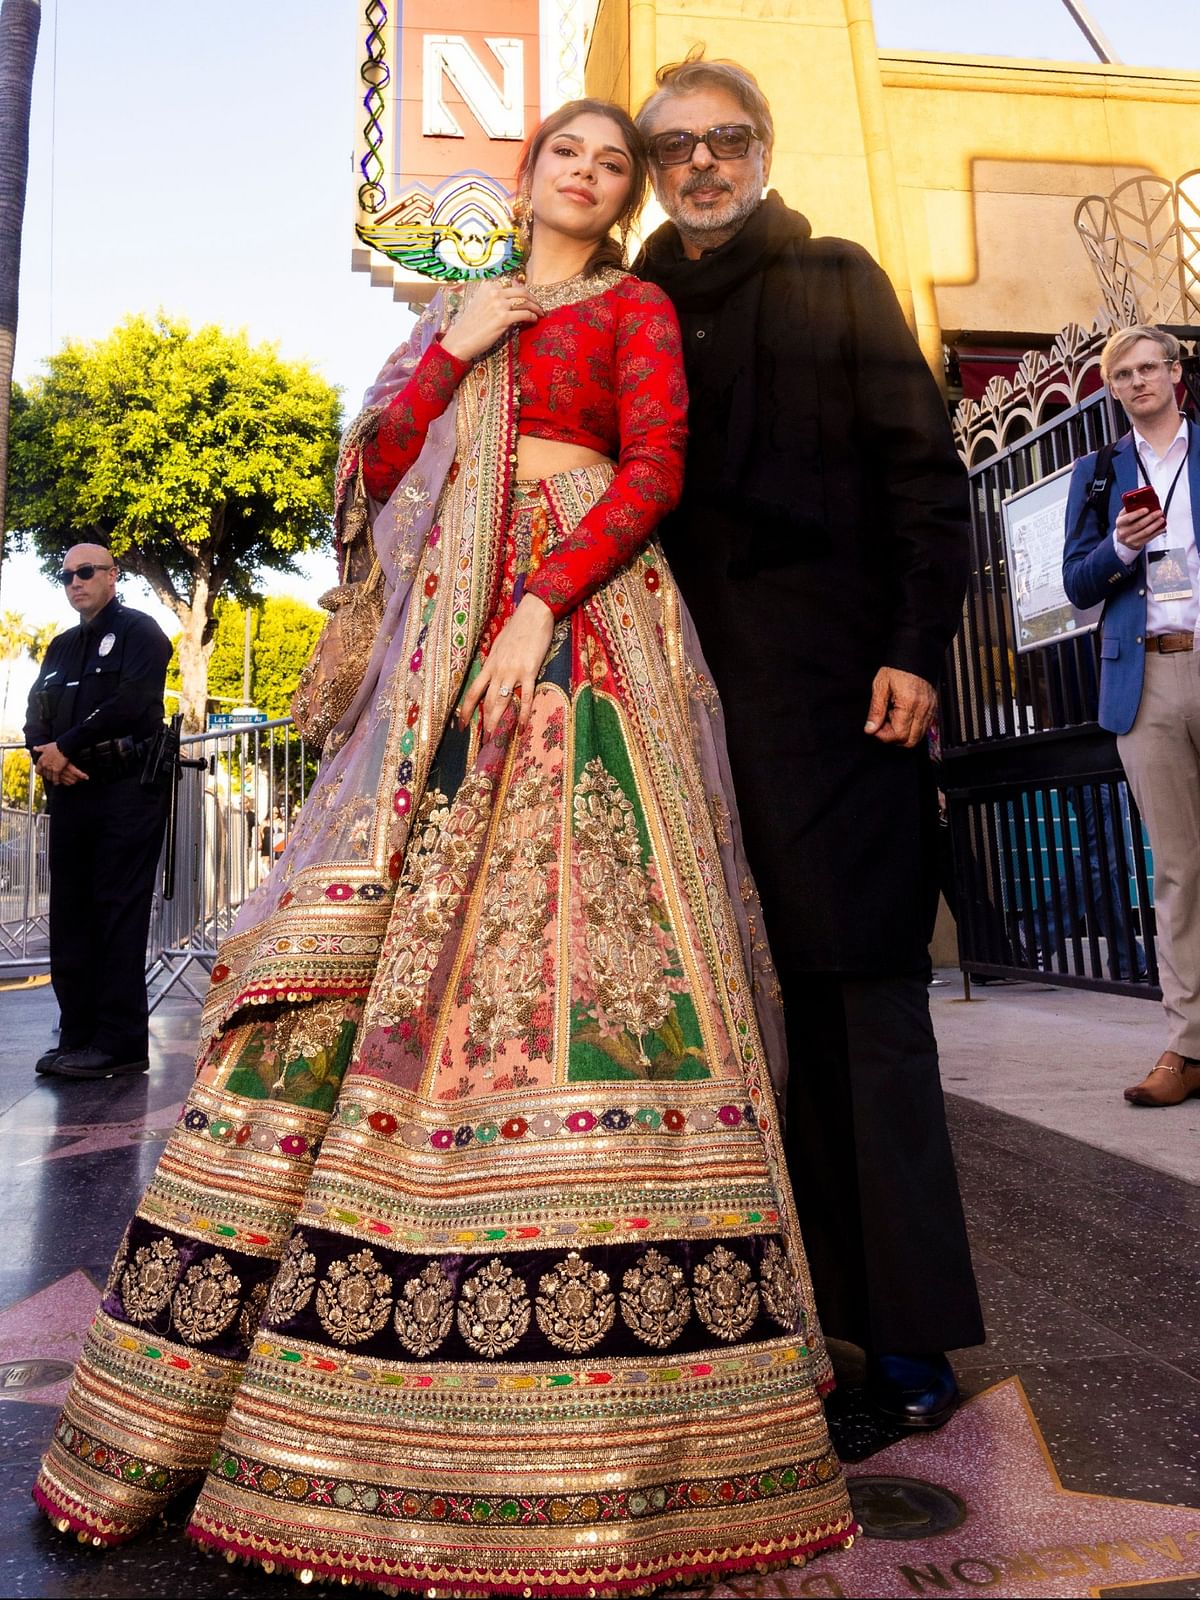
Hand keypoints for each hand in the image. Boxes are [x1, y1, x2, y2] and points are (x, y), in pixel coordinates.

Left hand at [33, 742, 88, 784]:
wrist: (63, 747)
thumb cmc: (56, 746)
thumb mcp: (46, 747)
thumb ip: (40, 749)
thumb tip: (34, 748)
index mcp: (41, 760)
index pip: (37, 770)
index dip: (40, 772)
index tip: (43, 773)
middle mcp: (44, 765)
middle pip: (44, 774)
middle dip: (47, 776)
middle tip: (50, 776)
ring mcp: (50, 768)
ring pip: (49, 777)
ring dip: (51, 779)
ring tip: (54, 780)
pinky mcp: (57, 770)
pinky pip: (55, 779)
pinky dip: (56, 781)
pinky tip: (57, 782)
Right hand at [441, 280, 540, 364]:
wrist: (461, 339)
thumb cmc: (470, 324)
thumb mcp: (479, 303)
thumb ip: (493, 297)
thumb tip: (512, 297)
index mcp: (488, 285)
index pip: (511, 283)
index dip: (522, 289)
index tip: (528, 296)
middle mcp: (494, 292)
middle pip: (521, 290)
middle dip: (533, 298)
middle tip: (538, 305)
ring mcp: (499, 304)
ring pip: (525, 301)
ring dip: (536, 307)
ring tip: (540, 313)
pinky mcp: (503, 318)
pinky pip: (525, 314)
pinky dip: (532, 316)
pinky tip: (534, 320)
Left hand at [458, 594, 553, 736]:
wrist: (533, 614)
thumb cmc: (517, 628)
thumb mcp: (499, 645)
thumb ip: (495, 662)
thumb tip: (491, 673)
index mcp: (489, 665)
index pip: (472, 692)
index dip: (465, 710)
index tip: (461, 725)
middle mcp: (497, 671)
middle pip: (487, 702)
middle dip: (484, 722)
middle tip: (483, 740)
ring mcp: (513, 672)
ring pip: (502, 702)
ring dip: (497, 722)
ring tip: (495, 739)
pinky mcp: (529, 671)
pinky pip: (526, 697)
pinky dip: (524, 714)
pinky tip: (522, 727)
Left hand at [864, 667, 935, 747]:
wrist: (915, 655)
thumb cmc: (897, 668)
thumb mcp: (880, 686)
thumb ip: (876, 710)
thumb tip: (870, 729)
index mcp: (909, 704)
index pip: (898, 734)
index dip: (884, 736)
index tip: (875, 728)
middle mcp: (923, 709)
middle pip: (910, 741)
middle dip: (894, 738)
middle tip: (883, 725)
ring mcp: (930, 710)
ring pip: (918, 736)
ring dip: (903, 733)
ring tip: (892, 717)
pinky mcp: (933, 708)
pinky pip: (924, 727)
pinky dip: (911, 727)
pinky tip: (902, 715)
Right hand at [1115, 504, 1165, 551]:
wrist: (1123, 538)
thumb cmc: (1125, 523)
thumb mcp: (1124, 515)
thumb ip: (1131, 508)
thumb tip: (1141, 500)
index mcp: (1120, 522)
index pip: (1128, 517)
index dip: (1138, 513)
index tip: (1147, 509)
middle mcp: (1123, 532)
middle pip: (1139, 525)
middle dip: (1150, 517)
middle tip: (1158, 512)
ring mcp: (1130, 539)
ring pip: (1145, 532)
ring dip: (1155, 525)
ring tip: (1161, 519)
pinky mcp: (1137, 544)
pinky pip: (1149, 538)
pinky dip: (1157, 532)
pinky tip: (1161, 528)